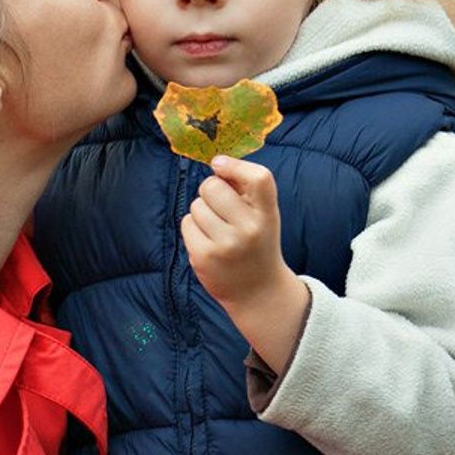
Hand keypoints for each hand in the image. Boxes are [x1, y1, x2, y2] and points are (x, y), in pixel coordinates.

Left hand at [180, 155, 307, 370]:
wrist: (258, 291)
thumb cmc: (257, 242)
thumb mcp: (263, 215)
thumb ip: (245, 188)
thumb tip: (217, 163)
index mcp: (268, 213)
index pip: (259, 178)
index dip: (235, 166)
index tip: (219, 165)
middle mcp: (249, 229)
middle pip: (212, 186)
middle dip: (210, 190)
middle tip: (221, 207)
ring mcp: (226, 244)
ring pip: (196, 205)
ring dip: (202, 212)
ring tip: (218, 229)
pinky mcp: (204, 257)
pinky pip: (186, 223)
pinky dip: (193, 228)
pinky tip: (208, 241)